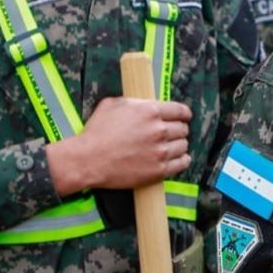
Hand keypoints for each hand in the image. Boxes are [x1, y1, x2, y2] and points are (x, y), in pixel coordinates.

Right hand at [47, 98, 191, 195]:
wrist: (87, 159)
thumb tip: (144, 103)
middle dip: (179, 129)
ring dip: (179, 145)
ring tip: (171, 146)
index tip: (185, 117)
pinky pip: (182, 163)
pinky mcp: (159, 170)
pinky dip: (182, 160)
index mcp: (150, 111)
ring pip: (183, 145)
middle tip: (173, 133)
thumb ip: (134, 102)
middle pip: (182, 129)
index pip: (180, 110)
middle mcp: (159, 130)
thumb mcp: (112, 104)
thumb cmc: (96, 131)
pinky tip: (178, 158)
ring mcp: (160, 151)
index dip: (184, 114)